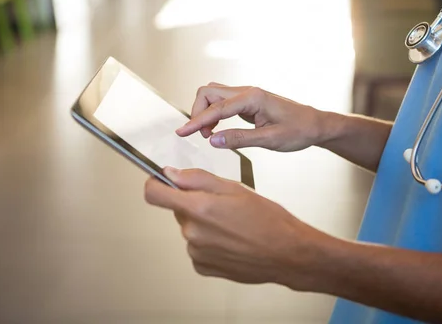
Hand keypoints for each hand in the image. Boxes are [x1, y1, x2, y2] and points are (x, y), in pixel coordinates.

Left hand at [144, 168, 318, 286]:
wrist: (287, 253)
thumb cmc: (268, 219)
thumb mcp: (234, 187)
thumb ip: (197, 179)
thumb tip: (170, 173)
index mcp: (199, 208)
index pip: (154, 194)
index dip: (155, 184)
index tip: (161, 181)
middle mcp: (193, 232)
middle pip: (178, 210)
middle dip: (194, 204)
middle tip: (223, 205)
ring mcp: (196, 252)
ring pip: (190, 228)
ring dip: (204, 224)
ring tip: (233, 225)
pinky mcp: (203, 267)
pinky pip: (197, 248)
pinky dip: (210, 243)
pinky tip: (231, 241)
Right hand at [176, 84, 323, 151]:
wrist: (315, 124)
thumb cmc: (299, 130)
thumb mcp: (270, 140)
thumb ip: (239, 139)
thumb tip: (213, 141)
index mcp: (253, 98)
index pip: (217, 108)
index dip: (197, 121)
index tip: (182, 132)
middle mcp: (247, 92)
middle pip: (208, 93)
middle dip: (198, 113)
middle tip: (201, 136)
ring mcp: (246, 95)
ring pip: (213, 95)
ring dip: (205, 112)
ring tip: (208, 134)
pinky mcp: (247, 102)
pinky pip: (222, 102)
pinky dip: (213, 114)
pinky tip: (217, 129)